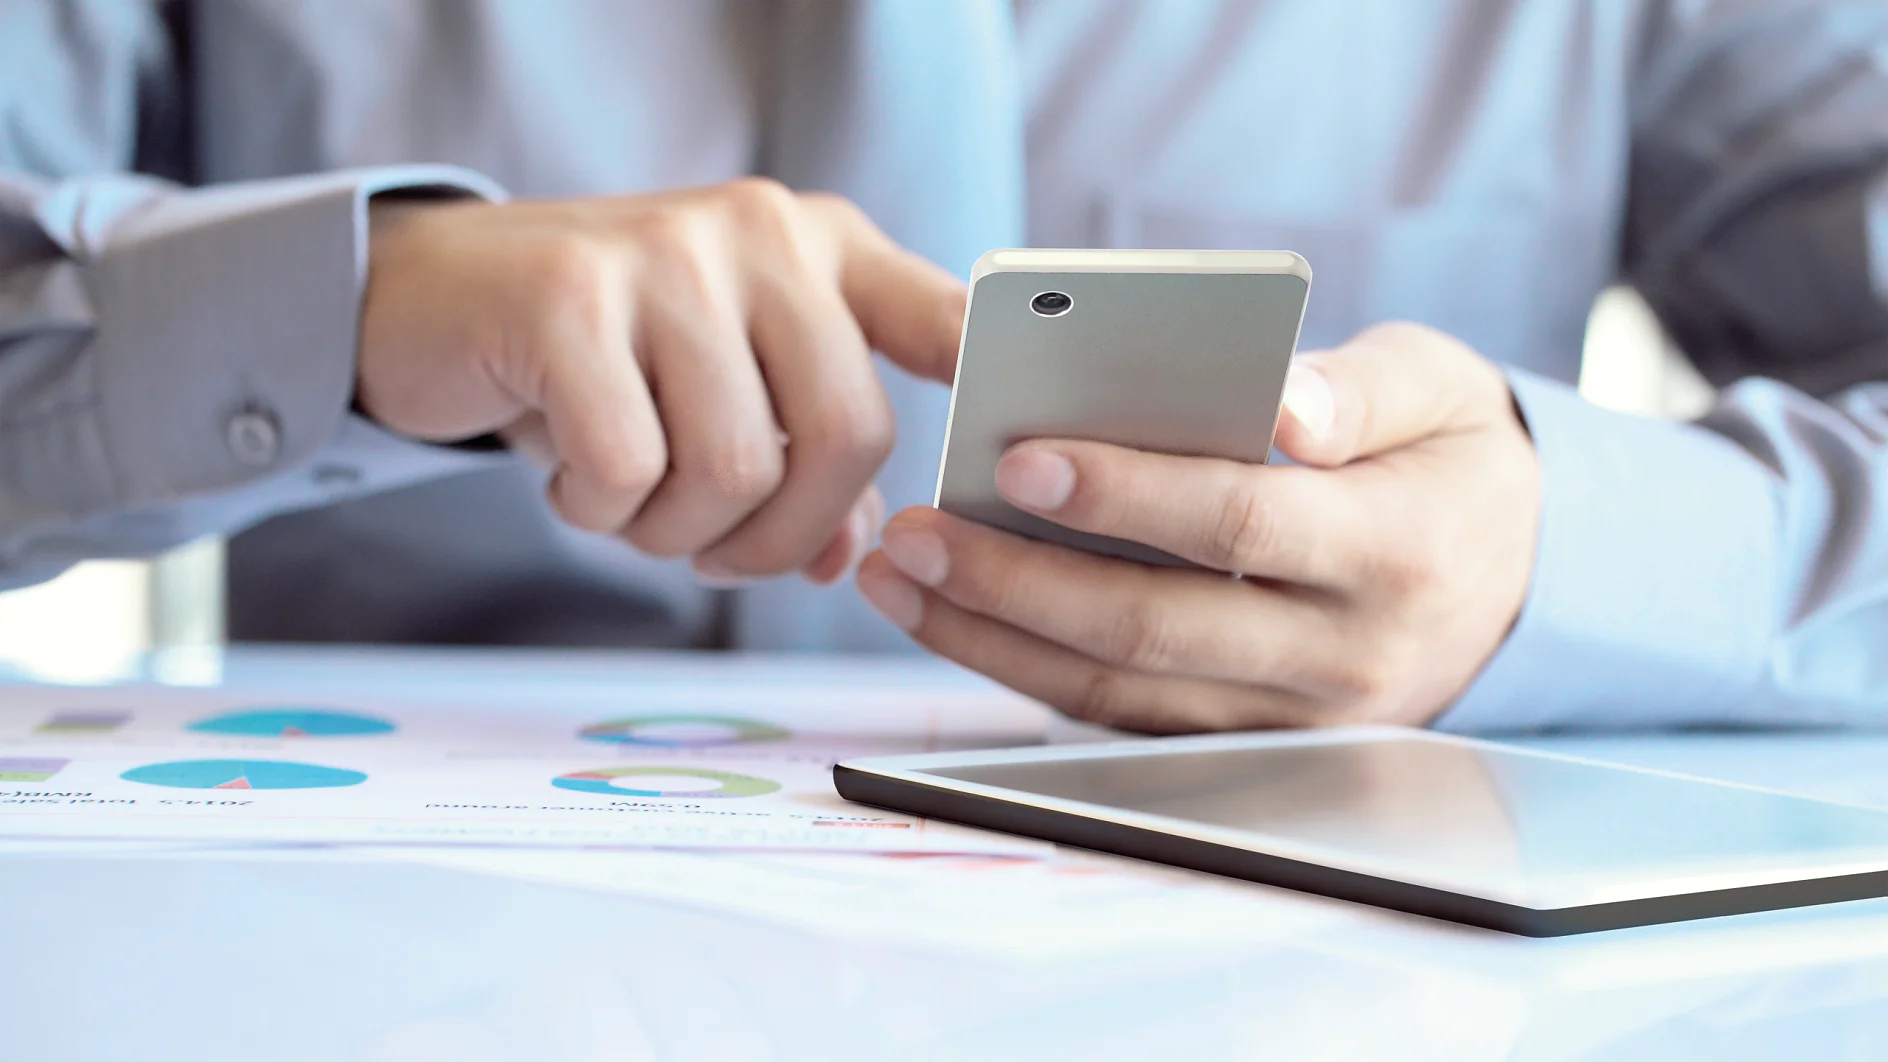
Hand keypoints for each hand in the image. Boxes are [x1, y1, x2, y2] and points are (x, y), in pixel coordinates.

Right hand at [356, 179, 963, 583]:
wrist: (436, 298)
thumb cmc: (609, 361)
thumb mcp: (721, 395)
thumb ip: (806, 464)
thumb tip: (854, 558)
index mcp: (824, 250)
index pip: (946, 318)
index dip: (998, 389)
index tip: (1014, 461)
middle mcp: (763, 235)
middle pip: (850, 436)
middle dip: (784, 538)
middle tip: (718, 552)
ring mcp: (667, 255)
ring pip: (735, 469)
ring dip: (678, 534)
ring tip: (632, 504)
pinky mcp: (568, 297)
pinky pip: (628, 470)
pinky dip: (599, 512)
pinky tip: (570, 477)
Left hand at [856, 322, 1540, 730]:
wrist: (1521, 582)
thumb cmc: (1453, 459)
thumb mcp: (1441, 389)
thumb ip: (1356, 390)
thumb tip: (1277, 405)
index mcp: (1396, 549)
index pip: (1239, 525)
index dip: (1125, 496)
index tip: (1016, 459)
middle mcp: (1344, 654)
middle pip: (1153, 627)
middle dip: (1016, 583)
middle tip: (915, 533)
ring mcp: (1294, 716)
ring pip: (1121, 692)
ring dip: (994, 640)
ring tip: (900, 576)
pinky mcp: (1251, 737)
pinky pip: (1126, 715)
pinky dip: (1030, 670)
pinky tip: (957, 618)